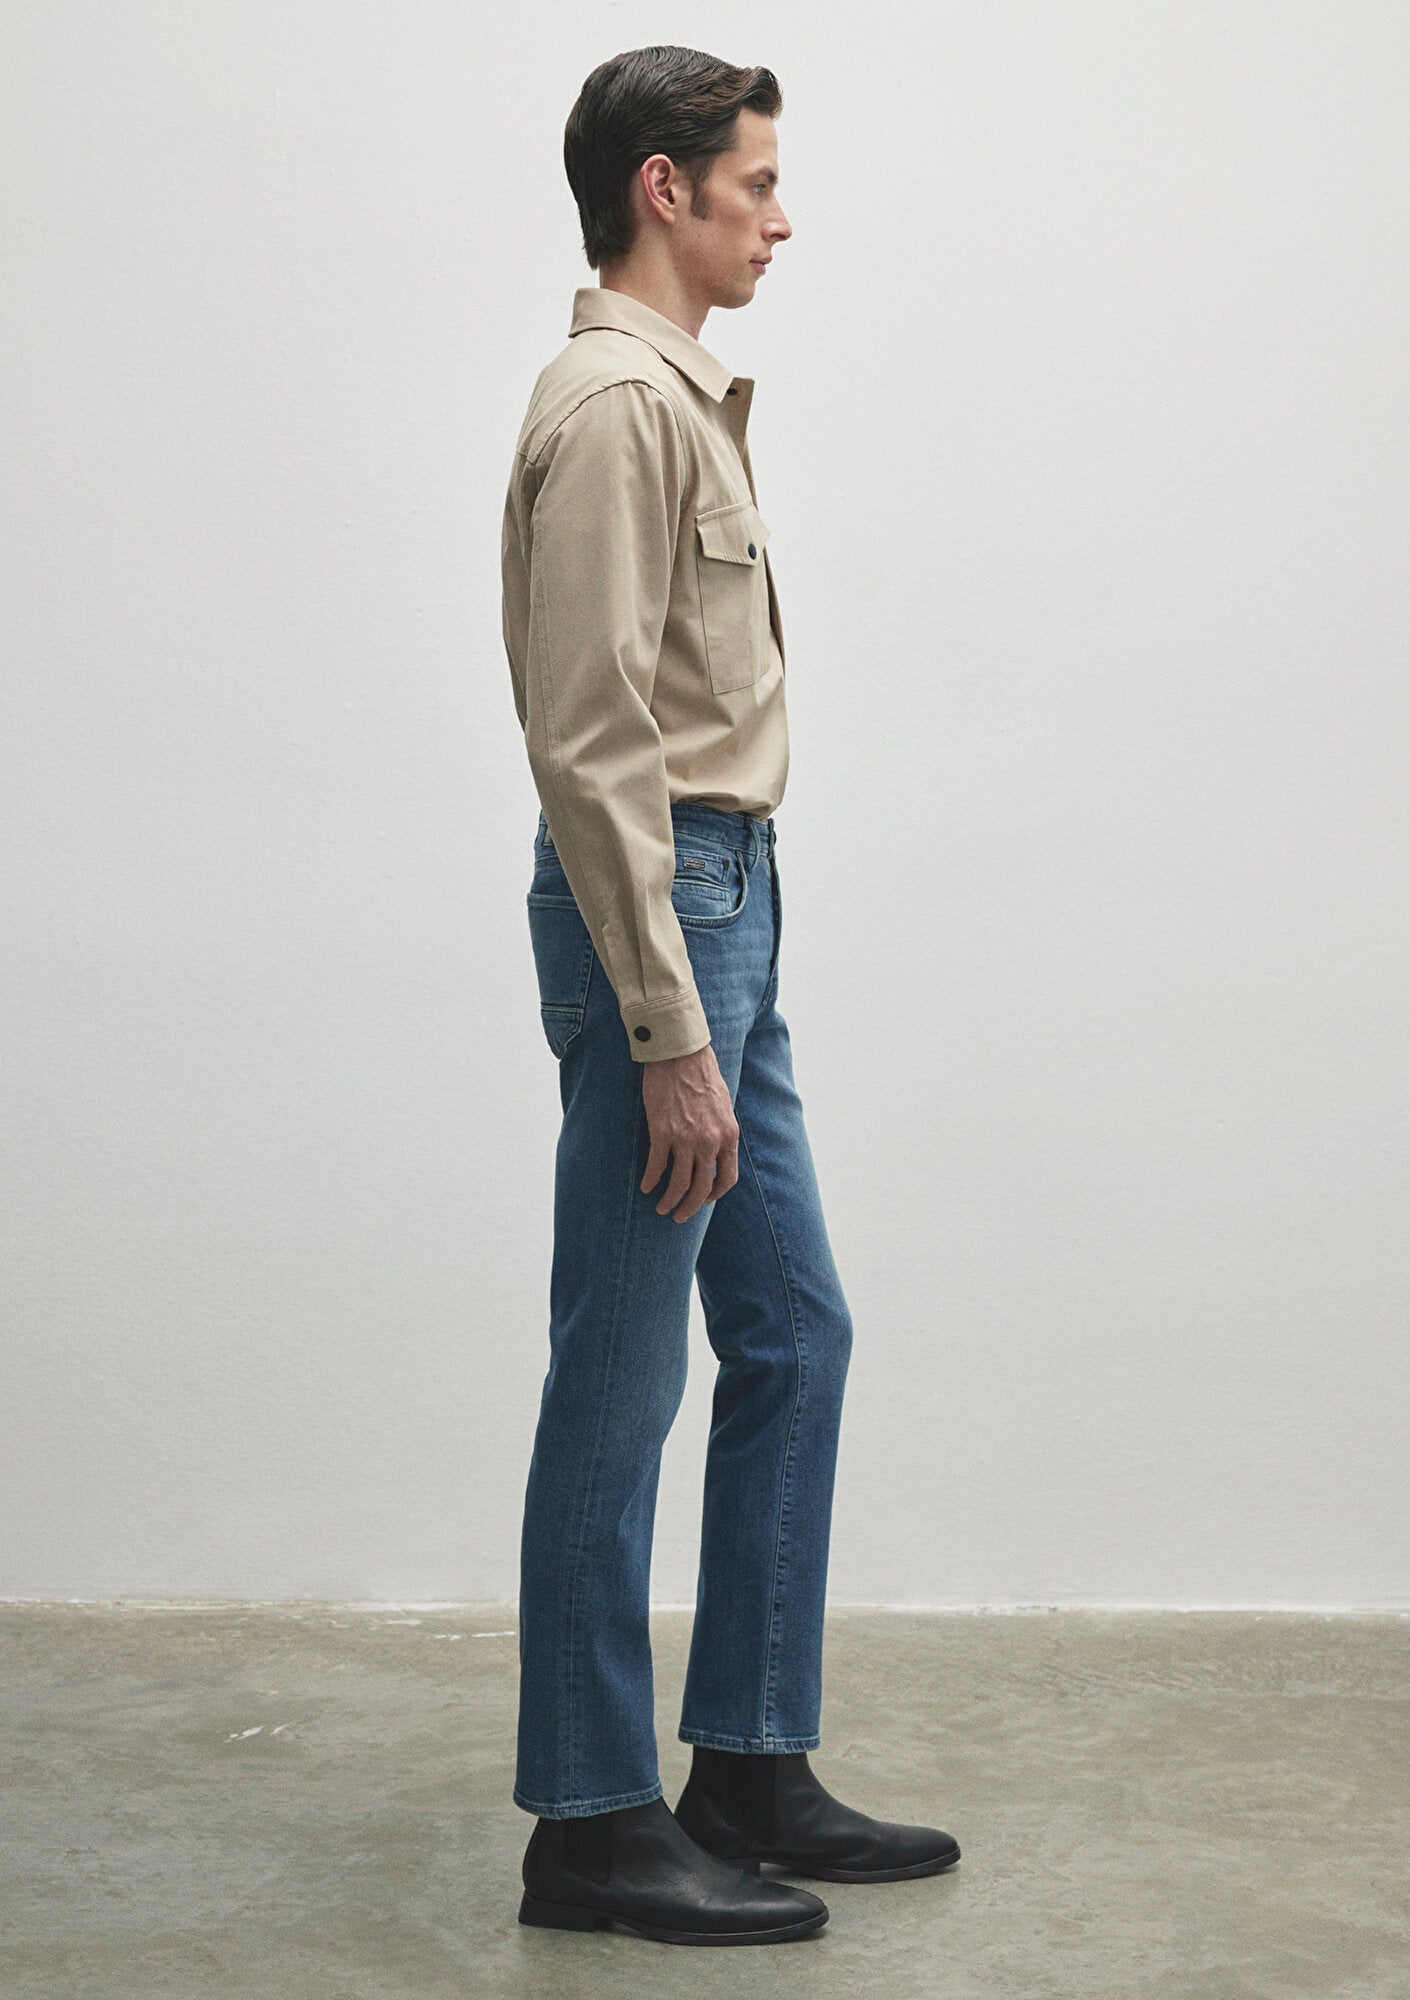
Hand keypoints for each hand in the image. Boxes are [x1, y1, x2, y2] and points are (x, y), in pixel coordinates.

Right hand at [639, 1041, 739, 1222]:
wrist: (680, 1054)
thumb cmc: (702, 1075)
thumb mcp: (724, 1106)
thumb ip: (721, 1131)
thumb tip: (715, 1152)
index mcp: (729, 1135)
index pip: (727, 1178)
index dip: (715, 1195)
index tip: (704, 1199)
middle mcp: (710, 1141)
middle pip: (701, 1188)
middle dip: (690, 1207)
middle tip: (679, 1216)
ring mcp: (685, 1139)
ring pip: (678, 1184)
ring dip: (669, 1200)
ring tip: (661, 1207)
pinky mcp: (662, 1132)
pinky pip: (656, 1166)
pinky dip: (650, 1180)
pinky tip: (645, 1186)